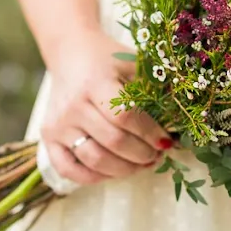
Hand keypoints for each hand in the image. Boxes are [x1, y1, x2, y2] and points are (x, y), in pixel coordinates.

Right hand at [42, 33, 170, 184]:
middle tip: (158, 155)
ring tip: (142, 164)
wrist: (70, 52)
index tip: (167, 141)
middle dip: (143, 155)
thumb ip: (156, 88)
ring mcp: (58, 124)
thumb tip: (182, 118)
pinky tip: (114, 171)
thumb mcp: (133, 64)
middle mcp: (73, 106)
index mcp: (95, 83)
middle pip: (113, 142)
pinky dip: (94, 177)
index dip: (150, 133)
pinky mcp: (48, 137)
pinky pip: (69, 170)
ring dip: (125, 170)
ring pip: (94, 160)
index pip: (125, 116)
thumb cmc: (108, 60)